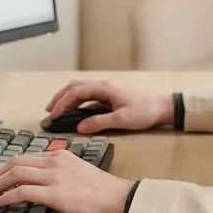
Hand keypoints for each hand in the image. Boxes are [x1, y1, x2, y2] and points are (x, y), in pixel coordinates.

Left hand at [0, 150, 135, 212]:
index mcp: (61, 155)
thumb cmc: (105, 191)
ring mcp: (54, 176)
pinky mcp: (54, 194)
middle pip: (15, 162)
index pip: (26, 156)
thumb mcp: (80, 172)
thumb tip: (45, 184)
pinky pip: (21, 192)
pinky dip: (5, 197)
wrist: (120, 199)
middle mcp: (55, 161)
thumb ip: (62, 172)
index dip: (7, 167)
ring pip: (14, 174)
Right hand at [45, 78, 173, 133]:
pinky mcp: (111, 96)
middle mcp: (105, 85)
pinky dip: (79, 102)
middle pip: (76, 86)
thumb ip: (99, 123)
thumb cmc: (145, 111)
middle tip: (49, 110)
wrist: (163, 107)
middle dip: (60, 96)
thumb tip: (80, 127)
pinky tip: (75, 112)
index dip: (62, 102)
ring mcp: (108, 90)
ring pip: (82, 90)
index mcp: (105, 88)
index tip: (53, 115)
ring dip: (68, 98)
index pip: (77, 92)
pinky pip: (90, 96)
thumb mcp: (122, 120)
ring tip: (58, 110)